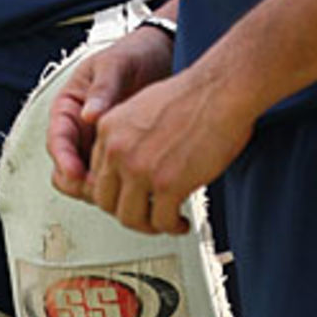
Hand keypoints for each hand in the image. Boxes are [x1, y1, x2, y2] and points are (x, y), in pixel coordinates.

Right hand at [48, 23, 173, 199]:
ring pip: (88, 182)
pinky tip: (138, 186)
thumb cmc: (134, 54)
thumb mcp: (115, 64)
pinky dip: (121, 187)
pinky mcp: (119, 156)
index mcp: (69, 107)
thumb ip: (102, 88)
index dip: (63, 159)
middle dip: (80, 183)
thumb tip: (88, 114)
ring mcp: (98, 145)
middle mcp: (79, 130)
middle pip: (67, 170)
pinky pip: (113, 180)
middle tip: (103, 187)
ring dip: (101, 190)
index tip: (75, 172)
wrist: (162, 56)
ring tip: (124, 189)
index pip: (57, 139)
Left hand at [87, 61, 256, 236]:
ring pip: (131, 218)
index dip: (115, 192)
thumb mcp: (142, 107)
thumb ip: (128, 134)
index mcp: (109, 129)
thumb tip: (132, 161)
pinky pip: (161, 221)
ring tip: (165, 222)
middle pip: (106, 202)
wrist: (219, 89)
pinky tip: (181, 222)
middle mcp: (118, 150)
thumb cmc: (193, 95)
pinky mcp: (168, 184)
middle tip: (144, 215)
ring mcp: (140, 169)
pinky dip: (172, 227)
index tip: (130, 196)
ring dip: (148, 226)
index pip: (96, 175)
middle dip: (127, 213)